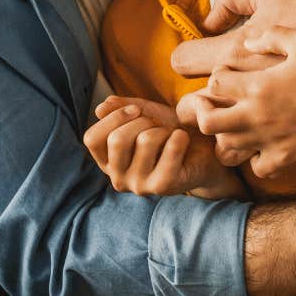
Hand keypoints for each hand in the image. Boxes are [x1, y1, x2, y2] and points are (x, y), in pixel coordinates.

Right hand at [83, 96, 245, 198]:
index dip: (113, 118)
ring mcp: (139, 186)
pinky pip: (169, 150)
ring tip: (172, 135)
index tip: (135, 109)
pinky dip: (179, 137)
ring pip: (145, 141)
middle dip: (142, 120)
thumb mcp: (142, 114)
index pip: (92, 139)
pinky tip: (183, 139)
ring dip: (163, 129)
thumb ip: (119, 109)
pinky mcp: (163, 186)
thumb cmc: (168, 132)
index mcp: (108, 162)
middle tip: (158, 124)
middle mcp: (118, 178)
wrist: (203, 153)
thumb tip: (100, 109)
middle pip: (117, 139)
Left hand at [176, 26, 295, 177]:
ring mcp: (272, 140)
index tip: (231, 74)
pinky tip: (264, 144)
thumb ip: (270, 36)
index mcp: (260, 86)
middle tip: (216, 104)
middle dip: (206, 111)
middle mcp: (259, 116)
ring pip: (227, 148)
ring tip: (237, 123)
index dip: (217, 76)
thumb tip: (246, 42)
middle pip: (208, 122)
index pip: (214, 84)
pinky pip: (257, 168)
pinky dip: (255, 158)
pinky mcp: (287, 158)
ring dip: (227, 135)